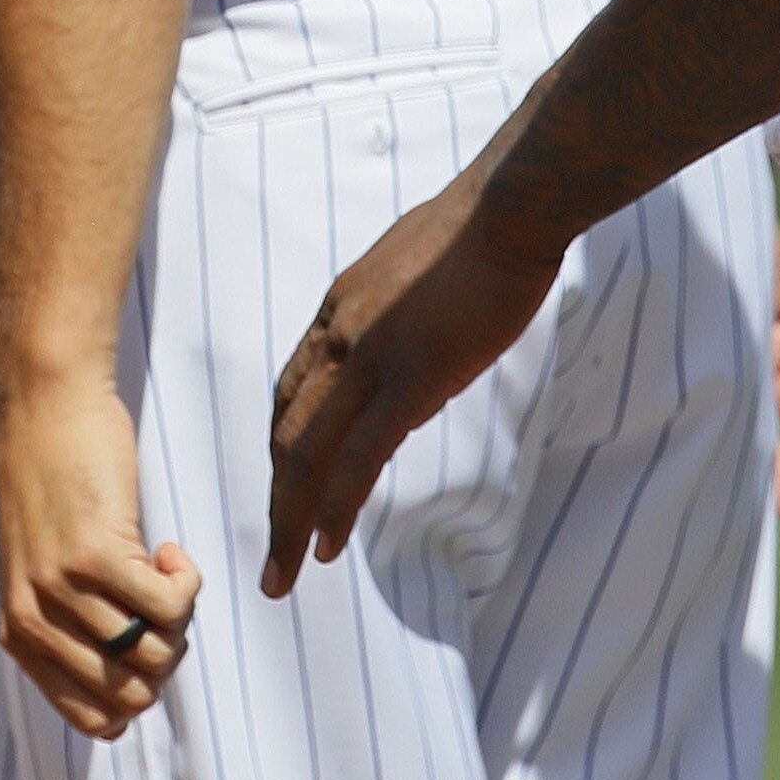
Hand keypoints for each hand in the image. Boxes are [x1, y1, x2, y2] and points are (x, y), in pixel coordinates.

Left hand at [0, 373, 197, 737]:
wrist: (47, 410)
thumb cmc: (59, 489)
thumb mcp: (48, 574)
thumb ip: (75, 635)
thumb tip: (131, 709)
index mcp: (20, 637)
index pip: (94, 720)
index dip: (138, 693)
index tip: (142, 640)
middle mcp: (35, 621)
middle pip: (134, 696)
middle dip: (166, 657)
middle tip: (160, 602)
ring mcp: (63, 590)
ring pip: (158, 654)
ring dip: (180, 617)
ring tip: (164, 570)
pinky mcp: (97, 555)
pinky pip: (172, 608)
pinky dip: (187, 582)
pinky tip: (169, 547)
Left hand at [264, 180, 555, 593]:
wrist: (508, 209)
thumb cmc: (478, 236)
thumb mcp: (411, 277)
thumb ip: (396, 326)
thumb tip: (409, 377)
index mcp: (339, 310)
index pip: (292, 394)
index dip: (283, 450)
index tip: (285, 491)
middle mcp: (337, 335)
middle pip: (287, 431)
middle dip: (276, 498)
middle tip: (272, 555)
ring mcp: (369, 356)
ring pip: (308, 452)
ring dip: (291, 518)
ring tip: (285, 570)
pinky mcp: (410, 376)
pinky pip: (359, 456)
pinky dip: (336, 506)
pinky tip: (328, 544)